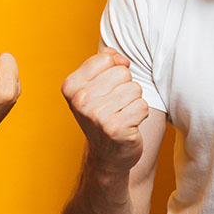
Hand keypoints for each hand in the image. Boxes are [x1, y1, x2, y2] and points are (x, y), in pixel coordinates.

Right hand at [62, 47, 149, 173]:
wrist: (107, 155)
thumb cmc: (103, 114)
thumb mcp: (94, 84)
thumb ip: (106, 61)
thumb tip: (121, 59)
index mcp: (71, 86)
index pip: (107, 59)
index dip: (114, 70)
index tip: (108, 87)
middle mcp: (80, 100)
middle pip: (123, 73)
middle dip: (125, 87)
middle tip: (115, 105)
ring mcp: (97, 116)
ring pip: (135, 89)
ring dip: (133, 101)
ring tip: (121, 114)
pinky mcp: (116, 129)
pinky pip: (142, 106)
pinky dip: (140, 115)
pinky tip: (129, 125)